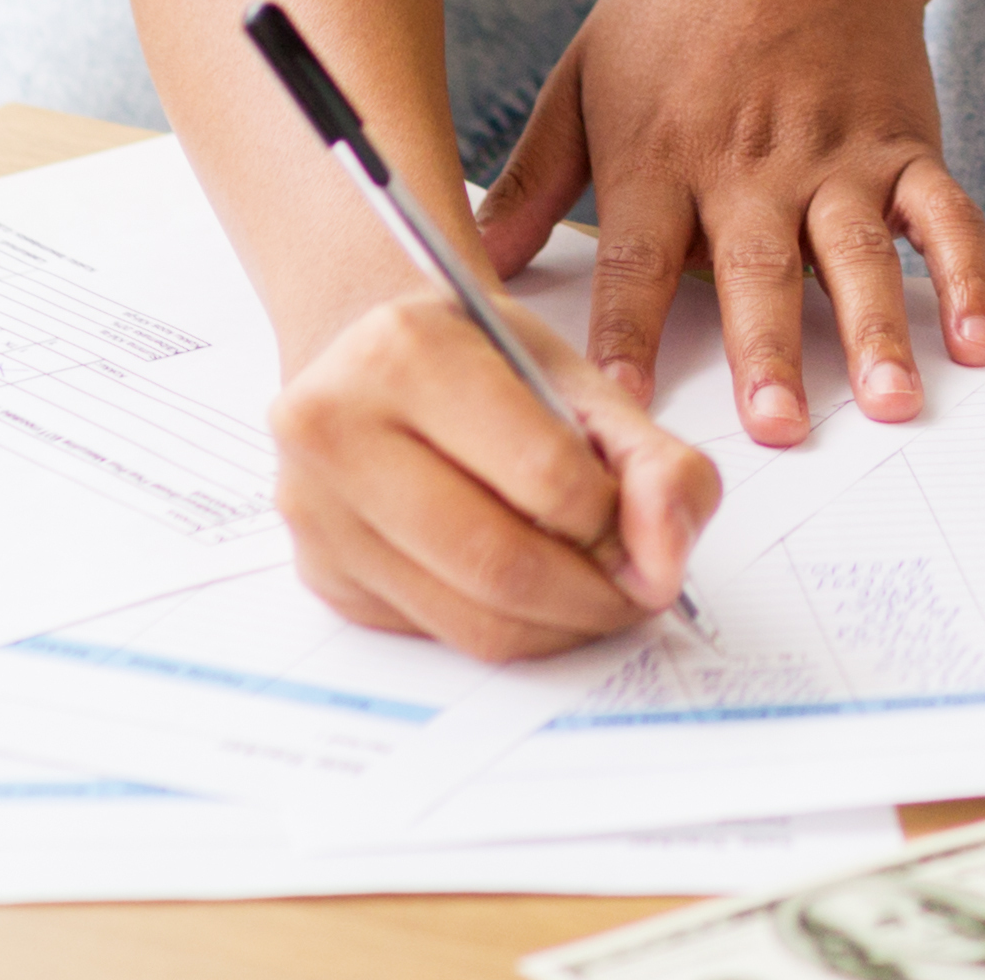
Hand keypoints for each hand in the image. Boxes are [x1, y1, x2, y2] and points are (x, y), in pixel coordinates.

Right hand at [269, 277, 717, 663]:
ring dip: (559, 627)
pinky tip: (529, 592)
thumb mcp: (576, 379)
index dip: (619, 520)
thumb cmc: (480, 360)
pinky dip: (505, 629)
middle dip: (596, 595)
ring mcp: (316, 510)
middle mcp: (335, 428)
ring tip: (597, 594)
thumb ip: (650, 460)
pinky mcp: (322, 573)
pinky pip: (437, 635)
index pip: (544, 475)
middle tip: (640, 589)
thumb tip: (668, 560)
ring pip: (470, 620)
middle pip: (501, 564)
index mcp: (405, 350)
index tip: (650, 529)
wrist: (376, 357)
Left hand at [472, 0, 984, 448]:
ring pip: (856, 251)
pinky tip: (979, 340)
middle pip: (756, 267)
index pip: (635, 261)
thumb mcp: (583, 70)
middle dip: (767, 353)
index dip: (626, 338)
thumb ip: (532, 180)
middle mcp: (749, 161)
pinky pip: (944, 214)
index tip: (622, 417)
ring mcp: (835, 152)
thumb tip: (469, 266)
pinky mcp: (904, 140)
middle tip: (779, 433)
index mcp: (659, 152)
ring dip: (875, 328)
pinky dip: (966, 275)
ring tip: (891, 402)